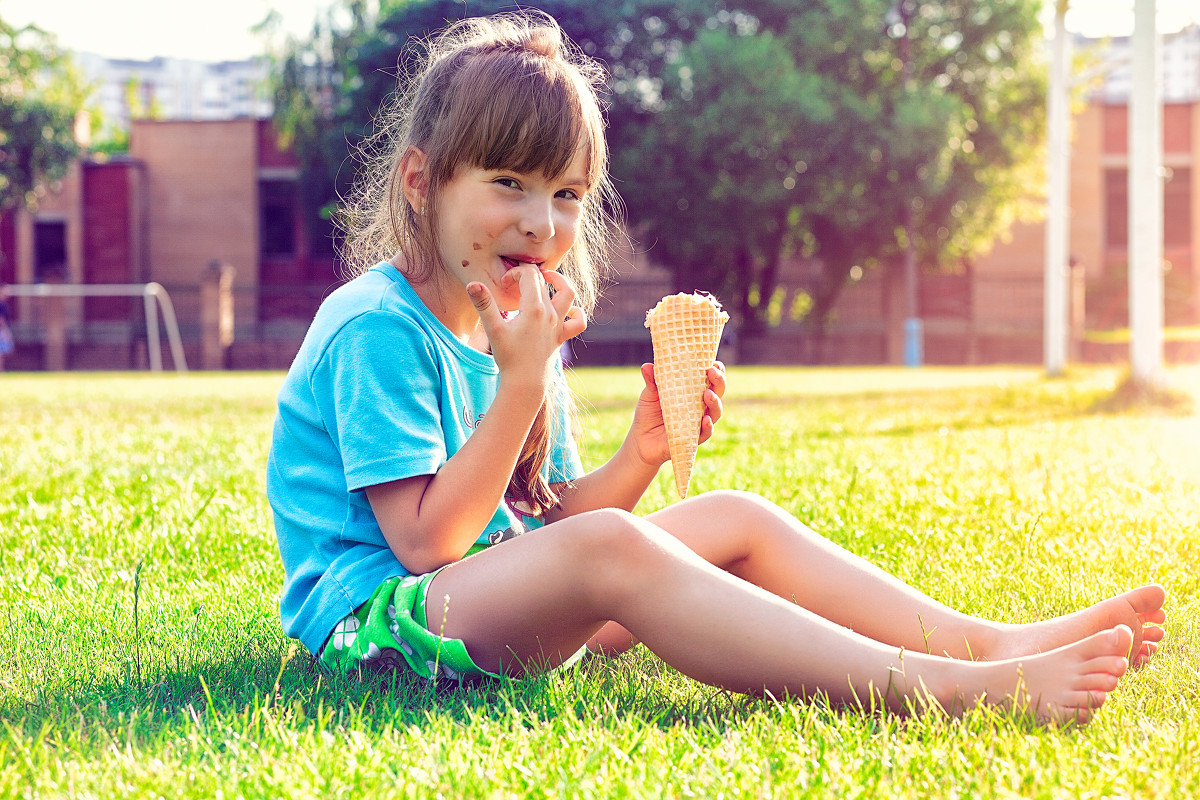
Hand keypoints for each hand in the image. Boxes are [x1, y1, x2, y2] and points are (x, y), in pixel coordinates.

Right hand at [468, 267, 586, 387]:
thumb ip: (484, 304)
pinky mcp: (562, 337)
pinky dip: (576, 312)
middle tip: (513, 285)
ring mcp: (558, 325)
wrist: (525, 384)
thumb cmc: (508, 358)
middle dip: (527, 276)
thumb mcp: (493, 330)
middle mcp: (550, 314)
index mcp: (534, 308)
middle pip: (543, 282)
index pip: (529, 275)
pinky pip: (578, 322)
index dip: (514, 273)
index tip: (503, 285)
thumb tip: (472, 283)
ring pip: (568, 294)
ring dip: (560, 282)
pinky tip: (566, 310)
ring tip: (548, 279)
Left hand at [627, 360, 725, 467]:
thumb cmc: (648, 414)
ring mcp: (698, 422)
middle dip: (719, 381)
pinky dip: (708, 427)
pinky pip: (705, 433)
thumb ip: (651, 381)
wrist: (640, 440)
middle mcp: (700, 407)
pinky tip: (705, 420)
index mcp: (693, 392)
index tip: (714, 363)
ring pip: (715, 412)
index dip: (716, 371)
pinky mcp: (693, 438)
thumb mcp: (649, 395)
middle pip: (718, 392)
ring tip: (708, 395)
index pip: (710, 379)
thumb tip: (647, 366)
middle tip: (712, 372)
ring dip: (715, 403)